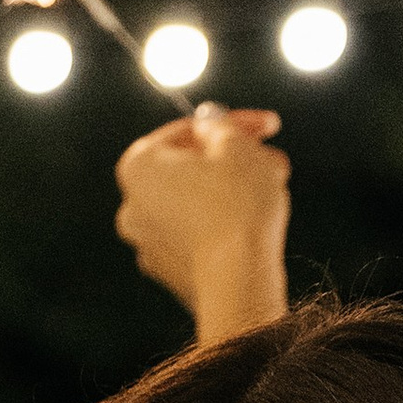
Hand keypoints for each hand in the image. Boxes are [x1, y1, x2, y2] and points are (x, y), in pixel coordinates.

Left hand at [115, 104, 289, 341]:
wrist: (239, 280)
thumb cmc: (236, 208)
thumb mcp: (236, 145)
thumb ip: (220, 126)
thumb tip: (212, 128)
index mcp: (138, 166)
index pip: (188, 131)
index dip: (234, 123)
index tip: (266, 126)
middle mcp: (132, 205)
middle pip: (190, 169)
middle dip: (234, 160)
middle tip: (269, 158)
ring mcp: (149, 244)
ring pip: (196, 203)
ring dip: (232, 191)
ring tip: (270, 189)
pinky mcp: (171, 274)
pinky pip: (199, 236)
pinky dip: (223, 225)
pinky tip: (253, 224)